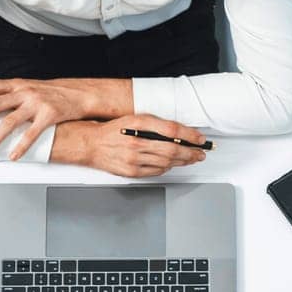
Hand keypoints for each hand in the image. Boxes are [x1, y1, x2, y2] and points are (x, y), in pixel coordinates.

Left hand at [0, 78, 116, 160]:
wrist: (81, 94)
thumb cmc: (53, 93)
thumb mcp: (31, 88)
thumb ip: (12, 95)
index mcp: (18, 84)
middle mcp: (25, 92)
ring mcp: (37, 103)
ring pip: (11, 120)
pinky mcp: (50, 115)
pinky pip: (32, 133)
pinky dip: (21, 145)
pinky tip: (13, 155)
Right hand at [53, 116, 209, 177]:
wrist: (91, 144)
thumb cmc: (113, 130)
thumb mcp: (136, 119)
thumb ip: (157, 124)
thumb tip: (179, 132)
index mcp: (139, 125)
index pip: (172, 131)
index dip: (190, 136)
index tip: (200, 139)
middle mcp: (136, 142)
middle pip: (172, 150)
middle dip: (191, 152)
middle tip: (200, 153)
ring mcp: (133, 159)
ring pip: (166, 162)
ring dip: (182, 161)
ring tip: (190, 159)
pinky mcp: (130, 171)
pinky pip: (155, 172)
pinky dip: (166, 168)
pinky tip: (171, 165)